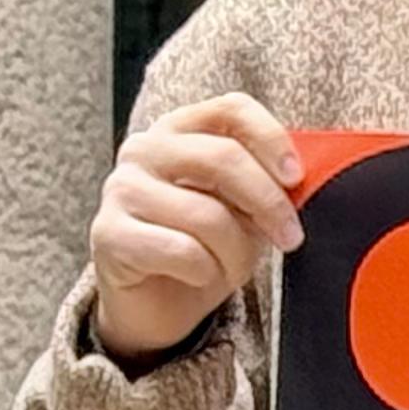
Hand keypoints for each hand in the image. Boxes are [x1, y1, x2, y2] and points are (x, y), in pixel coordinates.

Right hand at [87, 94, 302, 364]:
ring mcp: (120, 189)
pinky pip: (182, 251)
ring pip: (206, 215)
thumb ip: (267, 182)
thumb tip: (301, 178)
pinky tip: (199, 274)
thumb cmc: (209, 244)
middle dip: (269, 203)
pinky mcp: (108, 233)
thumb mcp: (246, 207)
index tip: (296, 178)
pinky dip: (206, 271)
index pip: (232, 108)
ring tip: (233, 264)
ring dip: (236, 251)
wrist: (159, 301)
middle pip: (223, 158)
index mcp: (181, 129)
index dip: (272, 139)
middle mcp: (144, 149)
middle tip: (290, 236)